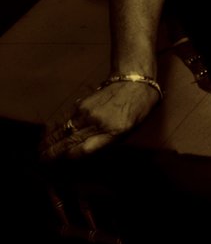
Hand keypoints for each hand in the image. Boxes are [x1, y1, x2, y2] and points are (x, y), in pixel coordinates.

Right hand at [41, 77, 158, 158]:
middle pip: (70, 140)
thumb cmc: (137, 109)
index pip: (84, 149)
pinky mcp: (82, 103)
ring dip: (49, 142)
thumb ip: (107, 142)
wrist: (135, 81)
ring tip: (40, 151)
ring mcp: (88, 112)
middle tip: (41, 161)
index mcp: (114, 132)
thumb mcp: (129, 130)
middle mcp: (98, 122)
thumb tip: (82, 152)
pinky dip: (54, 128)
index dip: (71, 157)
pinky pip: (64, 118)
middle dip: (53, 152)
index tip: (62, 162)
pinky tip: (47, 134)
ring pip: (63, 130)